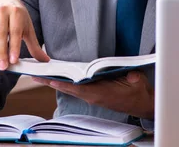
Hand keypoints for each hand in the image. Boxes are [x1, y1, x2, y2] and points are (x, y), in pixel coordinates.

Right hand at [0, 0, 49, 71]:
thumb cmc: (16, 17)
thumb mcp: (27, 27)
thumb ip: (34, 45)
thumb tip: (45, 61)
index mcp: (16, 11)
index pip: (15, 31)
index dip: (14, 46)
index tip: (13, 61)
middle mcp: (1, 9)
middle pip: (0, 34)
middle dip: (0, 53)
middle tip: (2, 68)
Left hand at [32, 71, 154, 118]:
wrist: (143, 103)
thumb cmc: (139, 91)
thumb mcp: (137, 81)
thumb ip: (132, 78)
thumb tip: (130, 74)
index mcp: (100, 94)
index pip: (77, 88)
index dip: (63, 83)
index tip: (48, 79)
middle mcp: (93, 96)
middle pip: (68, 88)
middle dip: (51, 81)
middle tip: (35, 74)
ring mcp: (92, 97)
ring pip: (70, 89)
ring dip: (56, 82)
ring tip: (41, 74)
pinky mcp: (94, 95)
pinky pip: (75, 89)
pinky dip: (65, 83)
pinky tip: (57, 77)